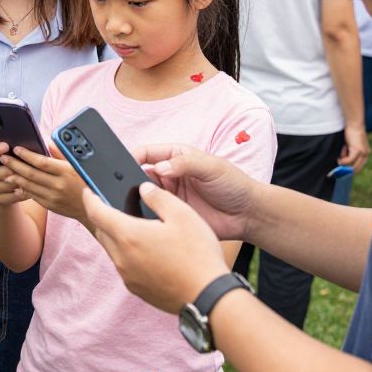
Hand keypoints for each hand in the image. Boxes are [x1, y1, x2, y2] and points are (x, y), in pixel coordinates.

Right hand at [0, 142, 29, 204]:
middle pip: (3, 170)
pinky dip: (24, 192)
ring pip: (10, 184)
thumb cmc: (12, 166)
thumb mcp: (10, 156)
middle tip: (27, 166)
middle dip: (17, 169)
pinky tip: (30, 189)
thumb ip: (14, 148)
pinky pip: (14, 195)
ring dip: (22, 181)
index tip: (6, 146)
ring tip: (32, 178)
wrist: (5, 190)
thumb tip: (27, 141)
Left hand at [0, 144, 87, 221]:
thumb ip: (61, 153)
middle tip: (4, 158)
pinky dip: (22, 189)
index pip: (42, 162)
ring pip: (29, 186)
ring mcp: (53, 197)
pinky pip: (32, 196)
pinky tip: (15, 183)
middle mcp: (58, 185)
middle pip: (31, 174)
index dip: (27, 155)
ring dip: (15, 178)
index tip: (16, 149)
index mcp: (65, 172)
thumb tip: (48, 140)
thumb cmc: (85, 181)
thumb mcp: (77, 165)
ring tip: (5, 171)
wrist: (91, 208)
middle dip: (15, 165)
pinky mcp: (50, 205)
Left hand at [83, 183, 229, 313]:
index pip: (96, 212)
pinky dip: (129, 253)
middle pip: (102, 231)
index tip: (89, 189)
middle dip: (103, 216)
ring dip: (117, 236)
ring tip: (137, 226)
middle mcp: (122, 258)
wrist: (208, 297)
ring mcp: (128, 276)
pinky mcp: (137, 289)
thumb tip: (143, 189)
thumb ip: (158, 197)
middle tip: (115, 204)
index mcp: (128, 235)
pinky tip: (148, 249)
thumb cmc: (198, 255)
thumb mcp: (183, 215)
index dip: (90, 197)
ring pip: (113, 250)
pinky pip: (125, 265)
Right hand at [132, 143, 257, 241]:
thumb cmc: (233, 184)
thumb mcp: (211, 167)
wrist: (247, 215)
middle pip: (139, 174)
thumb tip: (159, 168)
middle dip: (130, 179)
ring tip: (136, 202)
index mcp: (175, 156)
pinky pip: (152, 214)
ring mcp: (169, 196)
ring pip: (143, 195)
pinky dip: (146, 215)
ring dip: (138, 198)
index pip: (146, 153)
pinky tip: (145, 218)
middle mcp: (168, 175)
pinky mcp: (172, 215)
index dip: (132, 156)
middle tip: (128, 188)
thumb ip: (185, 164)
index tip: (123, 165)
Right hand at [338, 124, 369, 171]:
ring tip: (339, 158)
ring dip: (344, 163)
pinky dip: (343, 160)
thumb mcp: (351, 145)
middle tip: (338, 169)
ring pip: (352, 165)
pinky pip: (349, 160)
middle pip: (356, 168)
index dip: (350, 170)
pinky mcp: (358, 150)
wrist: (354, 124)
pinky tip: (339, 158)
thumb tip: (341, 162)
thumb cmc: (351, 133)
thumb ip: (349, 153)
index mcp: (366, 153)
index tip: (342, 172)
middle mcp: (366, 154)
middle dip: (346, 170)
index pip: (359, 167)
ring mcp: (363, 153)